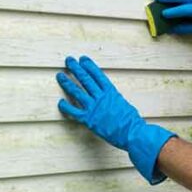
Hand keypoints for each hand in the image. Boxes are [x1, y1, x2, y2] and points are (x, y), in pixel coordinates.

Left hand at [57, 56, 174, 183]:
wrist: (132, 133)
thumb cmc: (131, 121)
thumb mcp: (123, 104)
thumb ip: (113, 98)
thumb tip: (109, 96)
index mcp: (111, 92)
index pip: (97, 75)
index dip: (89, 66)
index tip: (82, 59)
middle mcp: (101, 97)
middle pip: (86, 79)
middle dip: (76, 69)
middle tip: (69, 60)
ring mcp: (94, 107)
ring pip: (77, 92)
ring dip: (67, 82)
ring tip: (60, 75)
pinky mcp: (89, 119)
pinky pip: (74, 111)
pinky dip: (66, 107)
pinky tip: (60, 102)